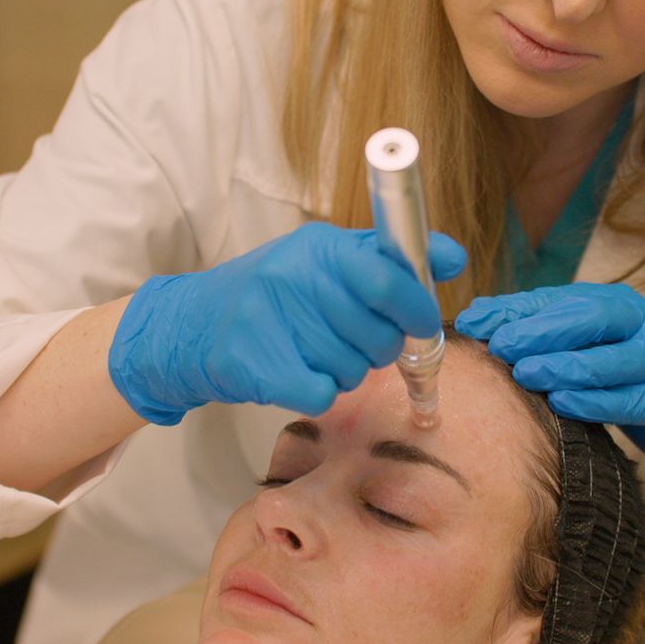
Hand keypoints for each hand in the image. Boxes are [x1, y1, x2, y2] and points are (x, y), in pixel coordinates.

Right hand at [110, 223, 465, 422]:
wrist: (190, 325)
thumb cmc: (274, 294)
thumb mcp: (326, 260)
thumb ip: (389, 258)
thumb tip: (454, 258)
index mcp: (320, 248)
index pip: (389, 279)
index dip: (417, 308)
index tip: (420, 322)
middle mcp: (293, 277)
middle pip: (378, 336)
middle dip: (379, 348)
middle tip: (356, 341)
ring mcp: (269, 320)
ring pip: (353, 371)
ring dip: (346, 371)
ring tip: (316, 352)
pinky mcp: (252, 365)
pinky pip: (322, 395)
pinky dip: (319, 392)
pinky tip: (299, 373)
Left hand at [455, 283, 644, 494]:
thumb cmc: (622, 374)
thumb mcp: (584, 344)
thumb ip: (537, 329)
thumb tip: (476, 316)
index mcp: (614, 302)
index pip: (559, 299)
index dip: (514, 309)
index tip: (474, 323)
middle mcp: (640, 321)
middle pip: (590, 318)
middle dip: (541, 331)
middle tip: (501, 345)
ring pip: (610, 360)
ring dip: (564, 366)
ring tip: (526, 374)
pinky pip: (627, 400)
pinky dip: (592, 402)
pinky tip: (561, 403)